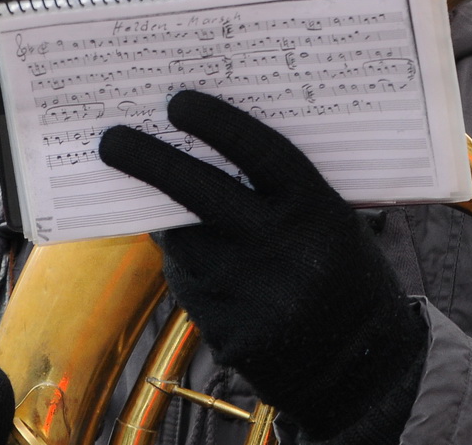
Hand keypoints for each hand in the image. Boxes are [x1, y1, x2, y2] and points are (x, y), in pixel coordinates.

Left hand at [99, 90, 426, 442]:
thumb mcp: (333, 223)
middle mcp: (277, 249)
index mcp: (314, 211)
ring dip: (171, 223)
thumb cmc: (346, 277)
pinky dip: (191, 270)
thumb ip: (280, 194)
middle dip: (148, 161)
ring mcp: (248, 294)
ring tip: (172, 213)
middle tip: (112, 140)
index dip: (215, 123)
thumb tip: (211, 154)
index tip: (178, 103)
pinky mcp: (227, 332)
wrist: (360, 367)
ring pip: (182, 243)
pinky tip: (211, 270)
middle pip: (198, 192)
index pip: (257, 152)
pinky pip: (189, 287)